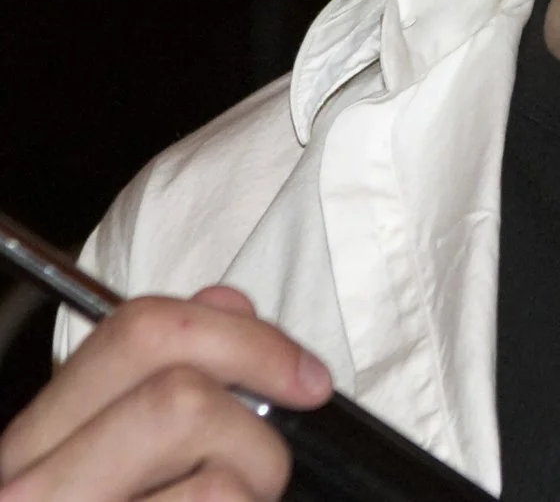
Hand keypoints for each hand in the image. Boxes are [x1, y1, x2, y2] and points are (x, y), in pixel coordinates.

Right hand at [0, 287, 331, 500]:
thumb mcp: (129, 467)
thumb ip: (168, 381)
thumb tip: (227, 303)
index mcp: (37, 446)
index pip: (137, 331)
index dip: (244, 337)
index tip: (305, 376)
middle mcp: (28, 481)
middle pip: (175, 378)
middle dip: (257, 413)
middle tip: (269, 466)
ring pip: (195, 428)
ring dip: (258, 473)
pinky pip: (217, 493)